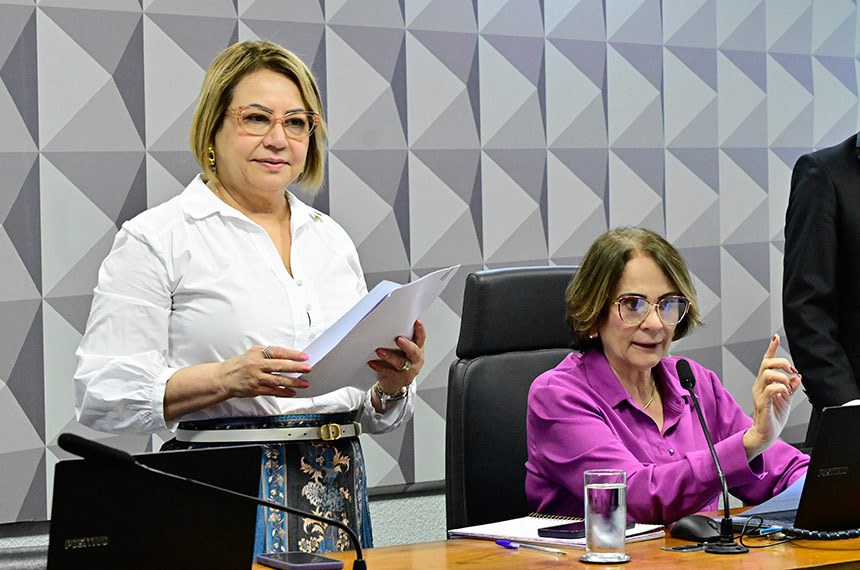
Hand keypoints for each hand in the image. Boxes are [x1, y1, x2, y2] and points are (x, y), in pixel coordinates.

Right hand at [217, 345, 311, 398]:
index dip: (292, 354)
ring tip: (304, 383)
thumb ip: (269, 354)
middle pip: (279, 366)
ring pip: (277, 380)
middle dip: (296, 367)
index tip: (304, 356)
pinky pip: (272, 391)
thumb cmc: (240, 364)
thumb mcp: (253, 353)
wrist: (223, 378)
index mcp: (257, 353)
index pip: (278, 352)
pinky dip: (283, 392)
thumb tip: (289, 357)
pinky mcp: (255, 389)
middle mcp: (256, 365)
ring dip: (293, 382)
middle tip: (307, 368)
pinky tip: (292, 392)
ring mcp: (256, 378)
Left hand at [368, 320, 425, 395]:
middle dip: (406, 345)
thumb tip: (388, 322)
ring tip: (379, 351)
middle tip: (398, 339)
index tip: (417, 322)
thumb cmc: (399, 361)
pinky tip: (372, 363)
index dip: (420, 330)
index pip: (421, 338)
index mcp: (418, 349)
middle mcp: (415, 360)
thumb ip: (402, 338)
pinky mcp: (398, 379)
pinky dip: (379, 367)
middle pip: (413, 352)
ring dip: (390, 356)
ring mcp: (408, 371)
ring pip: (400, 363)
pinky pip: (389, 373)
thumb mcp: (403, 349)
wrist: (396, 383)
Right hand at [743, 333, 801, 459]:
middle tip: (791, 370)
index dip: (771, 349)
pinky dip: (780, 387)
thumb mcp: (786, 399)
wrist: (766, 434)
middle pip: (766, 364)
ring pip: (767, 374)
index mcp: (765, 383)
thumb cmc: (773, 417)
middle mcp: (760, 385)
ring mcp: (760, 393)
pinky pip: (770, 390)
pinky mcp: (762, 403)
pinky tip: (785, 392)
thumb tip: (797, 376)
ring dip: (782, 377)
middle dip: (781, 362)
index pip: (767, 362)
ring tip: (788, 386)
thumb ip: (791, 386)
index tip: (776, 338)